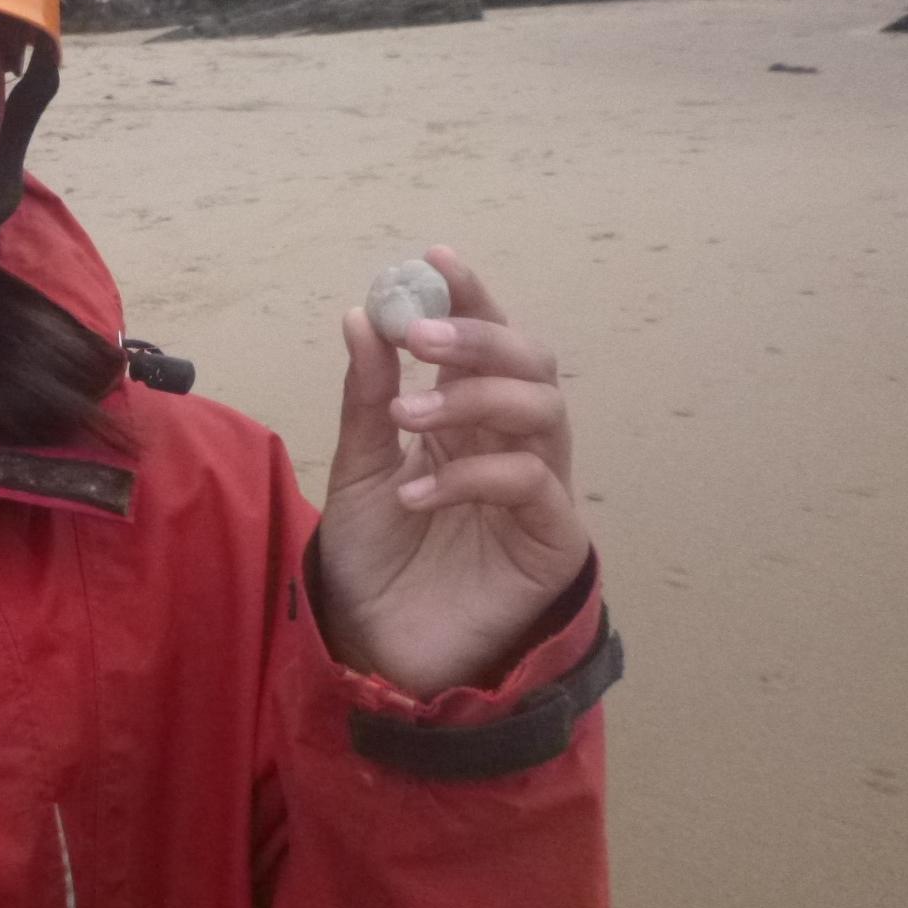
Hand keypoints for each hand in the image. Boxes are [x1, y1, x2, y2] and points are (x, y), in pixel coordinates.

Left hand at [317, 246, 588, 696]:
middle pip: (531, 361)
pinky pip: (533, 484)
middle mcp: (510, 445)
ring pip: (545, 409)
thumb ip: (367, 398)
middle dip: (478, 335)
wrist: (375, 649)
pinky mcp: (550, 542)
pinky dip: (473, 475)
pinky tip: (416, 493)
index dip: (470, 296)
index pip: (484, 341)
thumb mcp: (356, 469)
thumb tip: (364, 315)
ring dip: (474, 397)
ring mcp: (537, 492)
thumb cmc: (374, 563)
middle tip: (419, 334)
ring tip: (408, 417)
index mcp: (468, 419)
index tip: (435, 258)